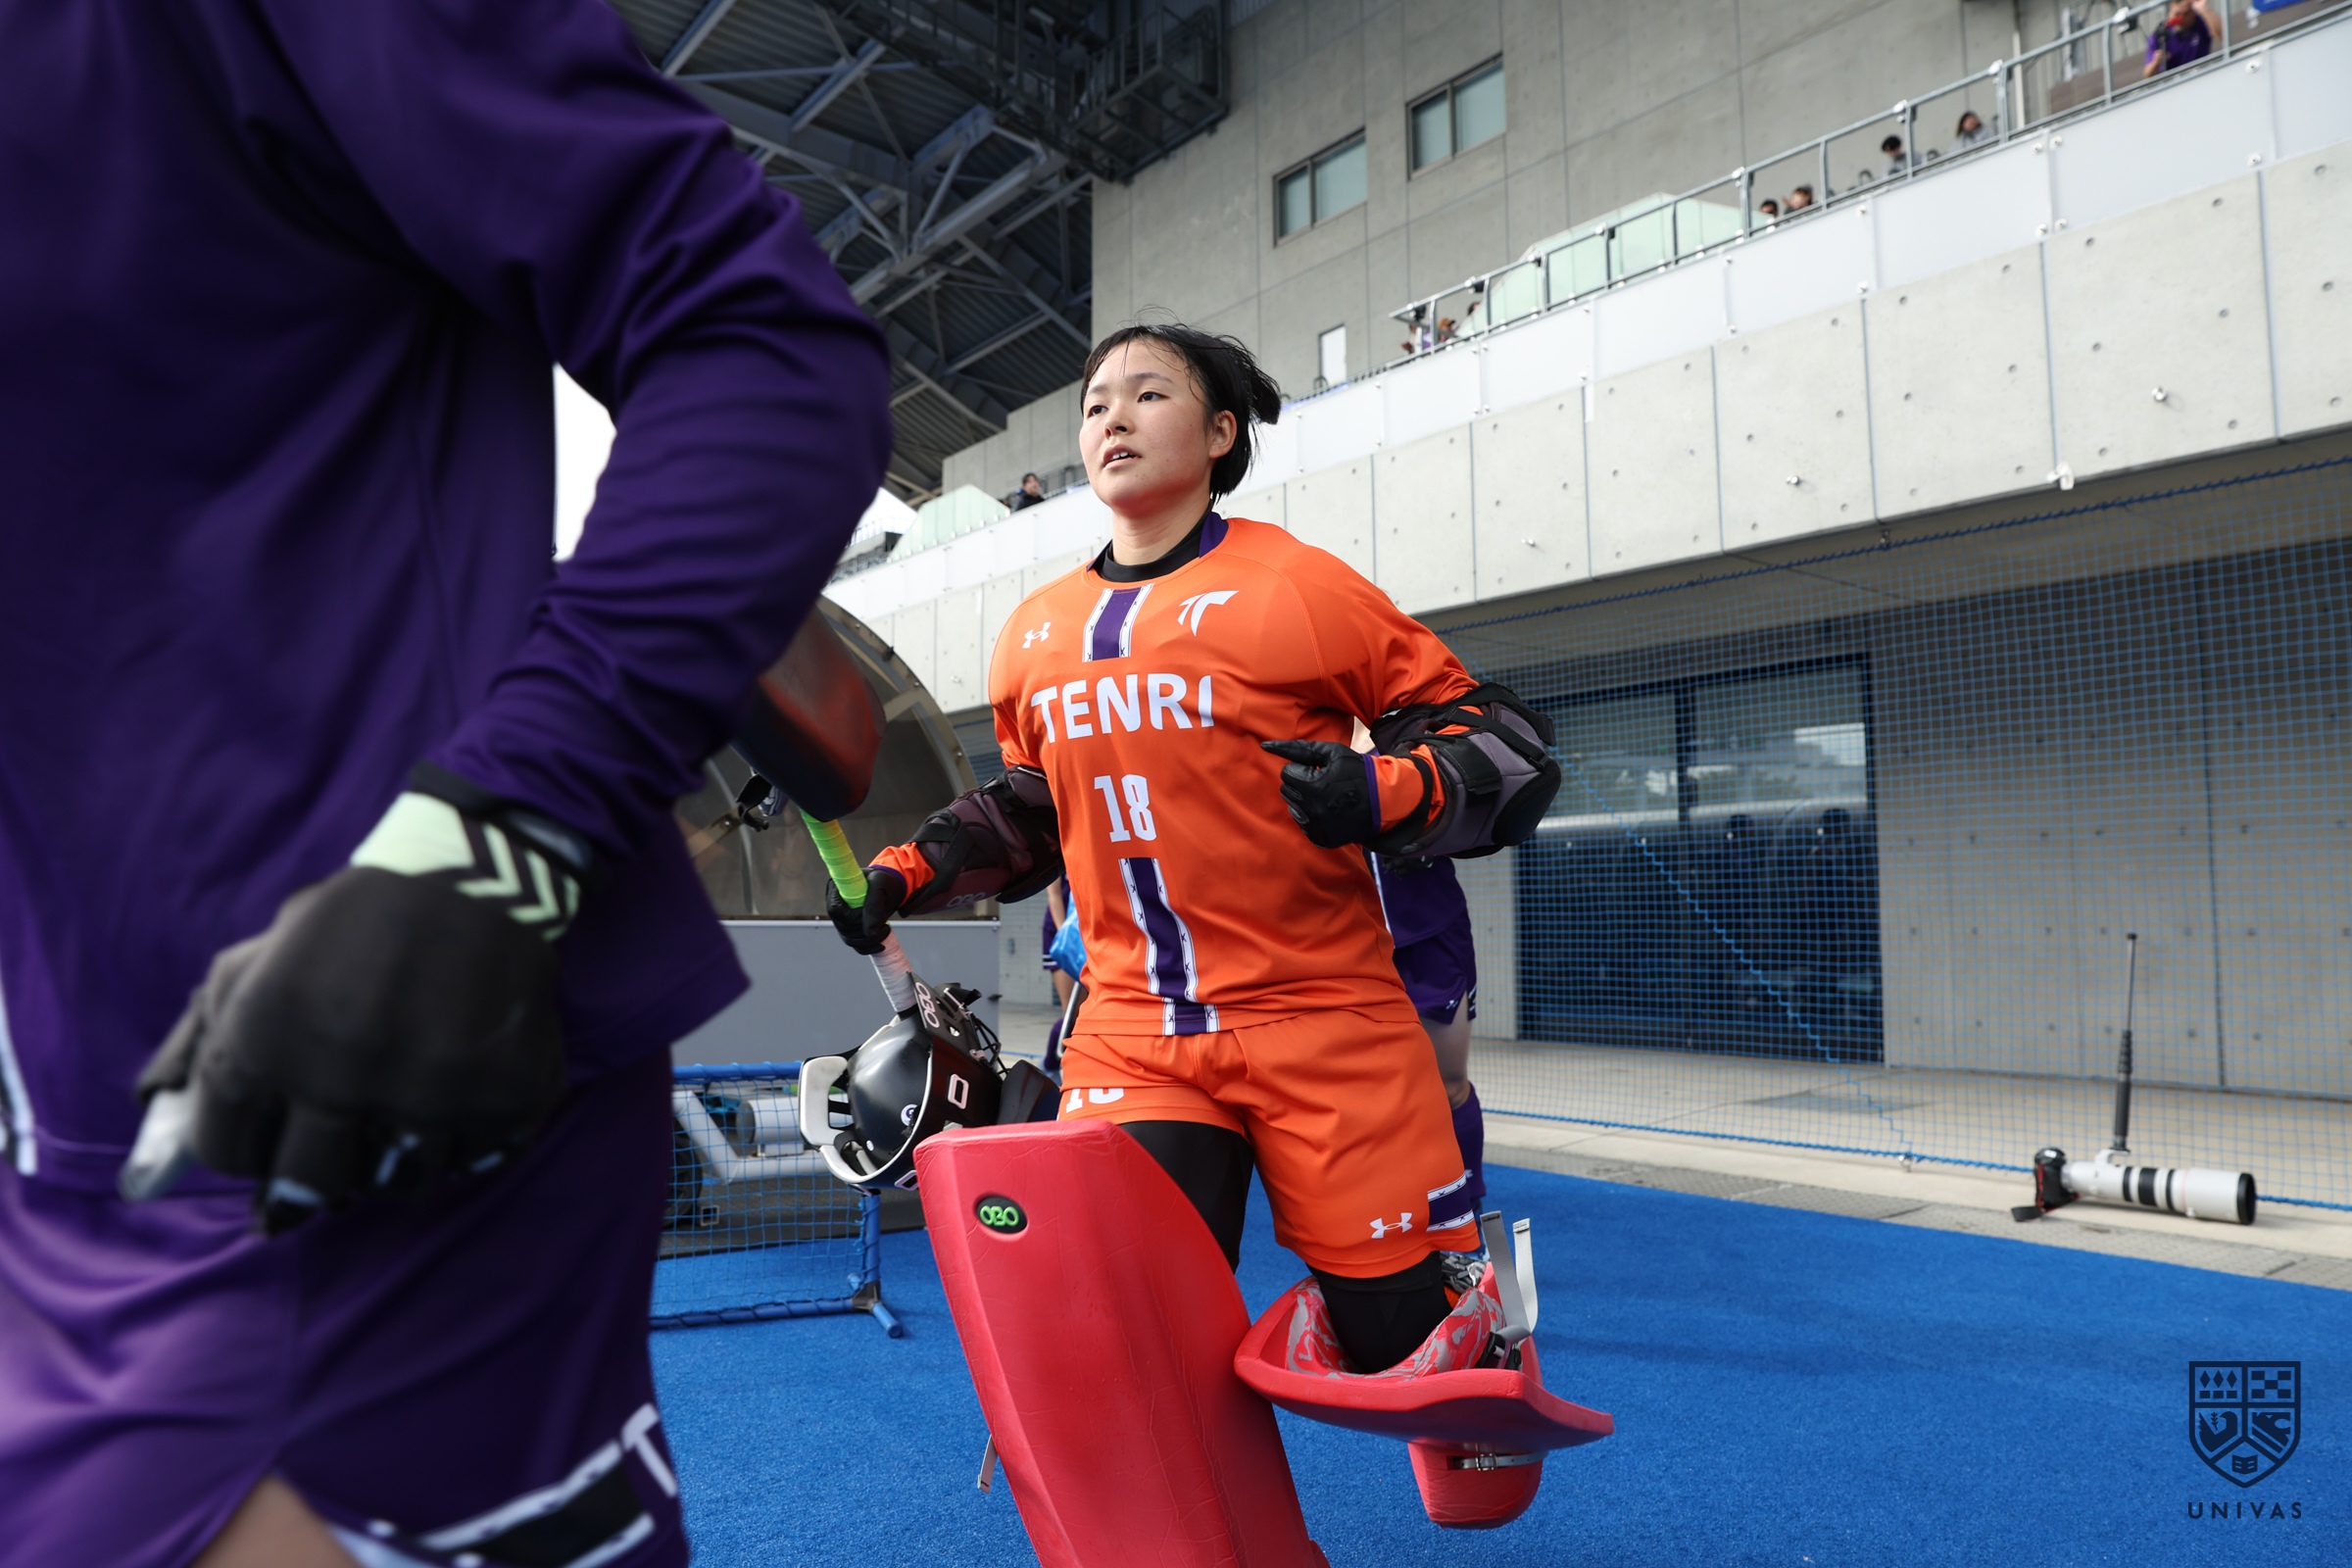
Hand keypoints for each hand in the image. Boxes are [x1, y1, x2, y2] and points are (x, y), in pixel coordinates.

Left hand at [123, 774, 588, 1232]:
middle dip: (314, 1171)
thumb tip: (152, 1108)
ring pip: (396, 1185)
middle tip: (339, 1138)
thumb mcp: (252, 964)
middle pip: (307, 1188)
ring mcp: (430, 1093)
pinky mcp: (503, 1097)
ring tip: (402, 1113)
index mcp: (267, 1040)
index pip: (229, 1154)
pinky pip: (472, 1161)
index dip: (247, 1149)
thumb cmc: (349, 927)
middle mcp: (345, 1075)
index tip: (274, 1132)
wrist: (474, 881)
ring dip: (393, 1160)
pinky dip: (464, 1141)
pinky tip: (458, 1094)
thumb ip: (195, 1039)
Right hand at [825, 865, 905, 954]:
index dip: (853, 917)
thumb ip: (874, 905)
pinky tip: (881, 945)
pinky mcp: (851, 928)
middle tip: (885, 925)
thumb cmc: (885, 881)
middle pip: (842, 928)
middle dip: (865, 931)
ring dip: (868, 941)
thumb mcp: (882, 886)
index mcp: (836, 888)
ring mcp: (842, 918)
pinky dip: (868, 948)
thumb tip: (869, 932)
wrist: (893, 887)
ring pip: (849, 939)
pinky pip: (855, 945)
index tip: (872, 912)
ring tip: (885, 930)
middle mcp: (836, 904)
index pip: (835, 910)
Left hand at [1261, 739, 1379, 848]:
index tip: (1320, 770)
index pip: (1287, 773)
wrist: (1384, 801)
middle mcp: (1312, 810)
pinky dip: (1312, 817)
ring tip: (1326, 796)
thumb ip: (1299, 749)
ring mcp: (1316, 827)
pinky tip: (1329, 810)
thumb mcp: (1332, 753)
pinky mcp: (1321, 839)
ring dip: (1305, 800)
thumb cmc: (1357, 771)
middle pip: (1287, 791)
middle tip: (1323, 782)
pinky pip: (1304, 825)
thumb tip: (1266, 746)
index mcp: (1312, 787)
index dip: (1303, 769)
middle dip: (1301, 784)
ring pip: (1293, 809)